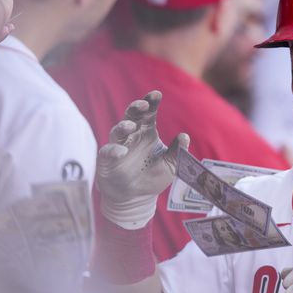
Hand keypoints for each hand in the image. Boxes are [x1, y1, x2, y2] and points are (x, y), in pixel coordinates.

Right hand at [96, 91, 189, 228]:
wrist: (136, 198)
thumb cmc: (152, 177)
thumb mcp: (171, 166)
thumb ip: (178, 152)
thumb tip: (185, 136)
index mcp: (147, 132)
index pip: (149, 113)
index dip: (151, 102)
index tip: (157, 94)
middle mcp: (132, 136)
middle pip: (131, 116)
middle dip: (136, 108)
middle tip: (143, 104)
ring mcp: (118, 146)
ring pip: (118, 131)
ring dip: (123, 126)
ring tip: (131, 126)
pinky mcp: (107, 160)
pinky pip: (108, 151)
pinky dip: (114, 150)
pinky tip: (122, 151)